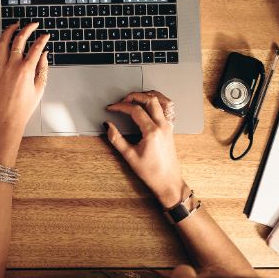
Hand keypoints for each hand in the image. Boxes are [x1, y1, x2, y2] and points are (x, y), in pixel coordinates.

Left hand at [0, 23, 49, 165]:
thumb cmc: (23, 108)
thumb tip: (44, 55)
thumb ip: (43, 69)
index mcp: (26, 70)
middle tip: (33, 24)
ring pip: (3, 43)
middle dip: (27, 29)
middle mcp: (13, 66)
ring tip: (15, 24)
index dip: (42, 39)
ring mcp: (2, 68)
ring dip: (9, 31)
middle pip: (19, 41)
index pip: (36, 48)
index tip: (46, 35)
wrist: (7, 119)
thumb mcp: (39, 88)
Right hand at [104, 91, 186, 207]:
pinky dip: (159, 101)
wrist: (168, 182)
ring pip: (161, 100)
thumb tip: (108, 126)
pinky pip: (168, 108)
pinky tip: (150, 103)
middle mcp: (162, 126)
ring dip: (148, 95)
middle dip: (134, 96)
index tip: (111, 108)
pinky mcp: (170, 129)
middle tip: (122, 101)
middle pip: (149, 100)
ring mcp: (168, 126)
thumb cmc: (152, 172)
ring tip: (135, 98)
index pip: (135, 110)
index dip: (120, 106)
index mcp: (152, 132)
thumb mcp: (129, 156)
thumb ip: (116, 139)